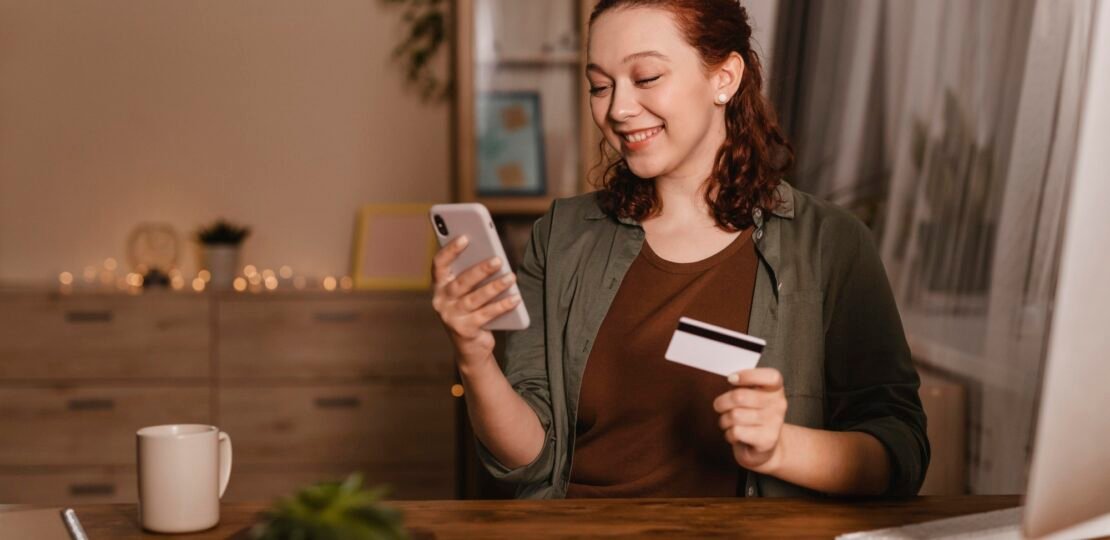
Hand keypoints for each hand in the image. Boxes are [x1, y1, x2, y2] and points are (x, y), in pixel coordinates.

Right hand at [430, 236, 521, 371]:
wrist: (470, 347)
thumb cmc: (472, 310)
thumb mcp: (468, 291)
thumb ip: (472, 274)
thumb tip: (493, 257)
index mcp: (439, 286)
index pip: (439, 264)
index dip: (450, 250)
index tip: (465, 237)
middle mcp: (441, 301)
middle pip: (461, 282)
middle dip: (480, 270)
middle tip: (498, 259)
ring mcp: (451, 317)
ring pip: (474, 298)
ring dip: (494, 287)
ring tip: (511, 277)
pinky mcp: (464, 330)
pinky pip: (486, 315)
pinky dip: (502, 305)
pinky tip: (515, 298)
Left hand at [713, 367, 787, 472]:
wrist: (764, 446)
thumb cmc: (752, 415)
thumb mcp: (751, 396)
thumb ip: (743, 385)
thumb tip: (731, 379)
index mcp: (776, 389)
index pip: (770, 377)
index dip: (748, 375)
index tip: (731, 379)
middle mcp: (779, 404)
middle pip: (740, 397)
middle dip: (722, 402)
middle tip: (720, 406)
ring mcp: (774, 422)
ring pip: (735, 416)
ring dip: (724, 420)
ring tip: (729, 423)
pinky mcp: (767, 440)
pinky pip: (736, 432)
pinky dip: (729, 434)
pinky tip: (736, 435)